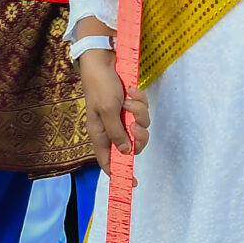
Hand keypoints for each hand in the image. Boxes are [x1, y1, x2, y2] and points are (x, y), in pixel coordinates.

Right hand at [77, 48, 148, 168]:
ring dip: (139, 111)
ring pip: (141, 126)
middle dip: (139, 135)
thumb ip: (117, 133)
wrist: (103, 60)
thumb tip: (126, 152)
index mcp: (100, 134)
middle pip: (133, 145)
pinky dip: (140, 100)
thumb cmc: (100, 85)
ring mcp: (122, 117)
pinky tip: (131, 89)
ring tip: (129, 99)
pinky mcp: (130, 105)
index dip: (120, 172)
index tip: (133, 182)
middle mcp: (112, 128)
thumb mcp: (107, 111)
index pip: (109, 161)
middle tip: (134, 124)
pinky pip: (143, 110)